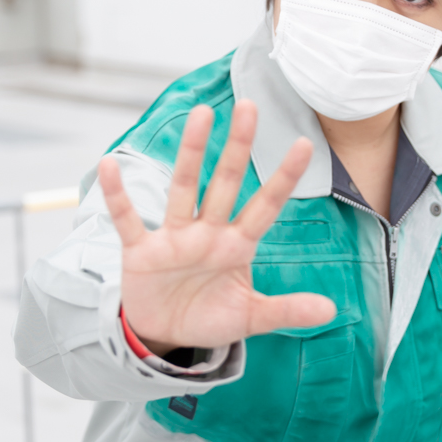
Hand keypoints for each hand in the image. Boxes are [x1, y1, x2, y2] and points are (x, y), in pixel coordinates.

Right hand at [99, 99, 335, 352]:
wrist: (165, 336)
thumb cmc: (210, 317)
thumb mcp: (251, 317)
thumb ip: (287, 311)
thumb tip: (331, 311)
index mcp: (238, 245)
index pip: (266, 206)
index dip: (284, 177)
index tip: (305, 144)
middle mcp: (208, 232)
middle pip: (225, 183)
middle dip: (237, 147)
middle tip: (250, 105)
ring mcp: (174, 237)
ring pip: (183, 188)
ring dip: (190, 153)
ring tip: (200, 115)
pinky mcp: (141, 251)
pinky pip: (127, 218)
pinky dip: (117, 194)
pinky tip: (109, 165)